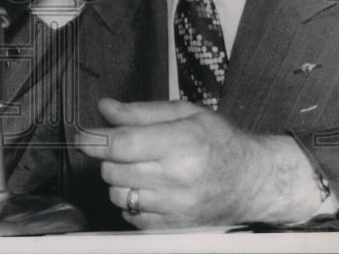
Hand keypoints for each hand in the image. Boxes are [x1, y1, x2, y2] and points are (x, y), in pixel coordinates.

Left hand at [76, 99, 322, 227]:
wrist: (254, 182)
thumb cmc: (220, 142)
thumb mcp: (185, 114)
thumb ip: (141, 112)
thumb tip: (105, 108)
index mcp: (181, 143)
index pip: (122, 144)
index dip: (95, 140)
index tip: (84, 137)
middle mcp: (178, 179)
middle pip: (114, 171)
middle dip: (110, 158)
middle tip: (124, 149)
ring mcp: (176, 208)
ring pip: (119, 195)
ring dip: (120, 181)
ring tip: (140, 169)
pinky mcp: (174, 229)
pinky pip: (132, 217)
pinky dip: (132, 203)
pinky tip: (149, 190)